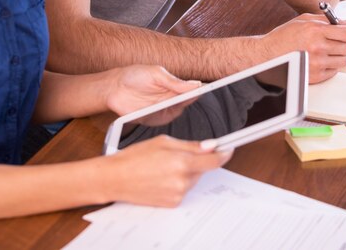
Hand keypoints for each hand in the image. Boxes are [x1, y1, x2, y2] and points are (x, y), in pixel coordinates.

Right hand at [105, 135, 232, 206]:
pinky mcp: (172, 204)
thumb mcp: (163, 141)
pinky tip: (161, 176)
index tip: (228, 148)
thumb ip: (190, 145)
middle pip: (202, 169)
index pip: (213, 160)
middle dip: (196, 160)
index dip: (224, 153)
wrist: (116, 178)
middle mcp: (182, 181)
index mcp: (182, 162)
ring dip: (186, 171)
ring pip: (192, 179)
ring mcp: (178, 194)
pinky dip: (178, 181)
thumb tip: (211, 145)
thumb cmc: (135, 157)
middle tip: (176, 153)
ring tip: (163, 165)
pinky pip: (183, 189)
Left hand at [106, 65, 201, 116]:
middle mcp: (171, 98)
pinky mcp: (155, 119)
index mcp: (174, 85)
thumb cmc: (134, 76)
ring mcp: (164, 110)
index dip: (200, 90)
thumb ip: (174, 81)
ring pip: (178, 112)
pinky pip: (165, 120)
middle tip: (190, 96)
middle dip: (190, 100)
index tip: (207, 89)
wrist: (114, 88)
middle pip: (188, 102)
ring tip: (175, 102)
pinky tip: (164, 111)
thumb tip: (195, 84)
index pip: (192, 89)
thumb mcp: (156, 74)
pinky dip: (167, 117)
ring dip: (178, 109)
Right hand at [264, 14, 345, 83]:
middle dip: (342, 44)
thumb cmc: (284, 37)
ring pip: (342, 60)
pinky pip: (334, 71)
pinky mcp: (316, 76)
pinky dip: (329, 66)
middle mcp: (317, 47)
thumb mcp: (304, 21)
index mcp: (315, 30)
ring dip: (336, 56)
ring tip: (323, 51)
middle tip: (331, 42)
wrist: (269, 54)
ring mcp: (317, 63)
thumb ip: (327, 20)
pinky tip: (318, 60)